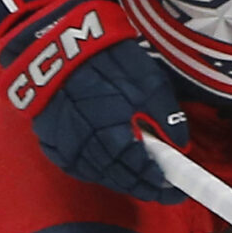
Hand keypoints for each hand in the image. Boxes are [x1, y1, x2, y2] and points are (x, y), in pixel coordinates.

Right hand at [0, 0, 187, 201]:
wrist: (55, 41)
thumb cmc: (106, 58)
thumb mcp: (149, 82)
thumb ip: (166, 117)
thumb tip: (181, 144)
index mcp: (112, 135)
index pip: (139, 172)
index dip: (159, 185)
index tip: (175, 191)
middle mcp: (85, 147)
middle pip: (118, 179)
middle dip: (142, 186)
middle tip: (161, 188)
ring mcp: (64, 145)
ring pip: (98, 175)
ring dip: (120, 180)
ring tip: (139, 178)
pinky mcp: (50, 139)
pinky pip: (77, 165)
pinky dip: (97, 169)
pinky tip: (110, 165)